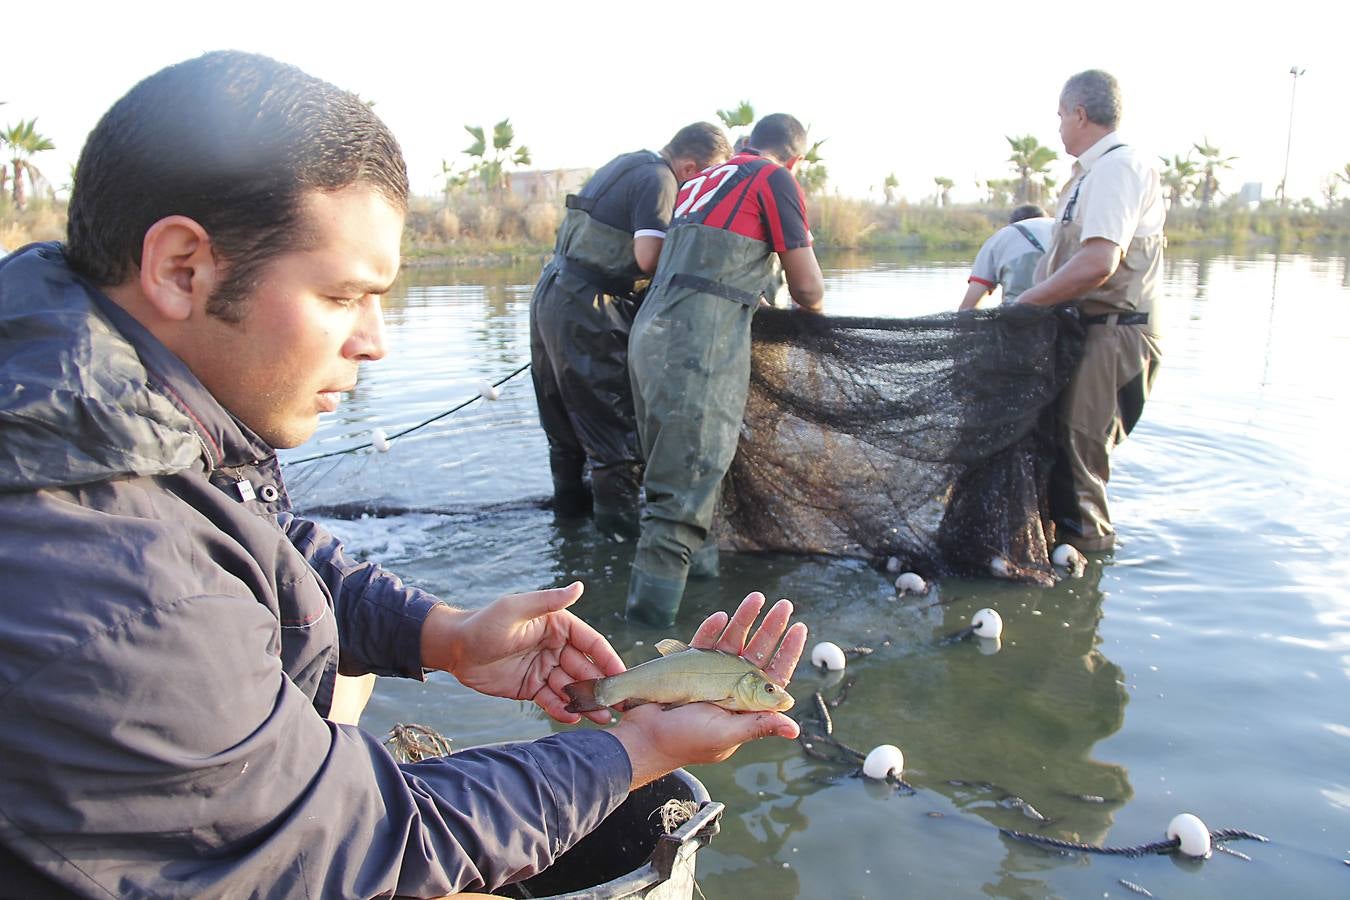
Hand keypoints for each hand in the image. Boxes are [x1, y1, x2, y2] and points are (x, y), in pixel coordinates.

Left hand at [421, 582, 624, 725]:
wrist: (453, 649)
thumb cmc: (484, 623)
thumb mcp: (516, 609)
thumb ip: (549, 601)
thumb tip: (579, 586)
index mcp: (558, 626)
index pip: (591, 643)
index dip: (608, 659)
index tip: (622, 676)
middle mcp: (555, 648)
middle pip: (585, 669)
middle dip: (601, 687)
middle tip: (617, 706)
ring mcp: (544, 669)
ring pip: (571, 688)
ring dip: (587, 702)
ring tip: (601, 719)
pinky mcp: (531, 688)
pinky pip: (551, 700)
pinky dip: (562, 710)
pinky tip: (573, 719)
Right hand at [610, 592, 806, 787]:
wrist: (644, 736)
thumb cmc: (686, 741)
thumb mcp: (727, 734)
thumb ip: (758, 725)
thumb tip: (794, 729)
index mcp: (746, 702)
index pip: (775, 674)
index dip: (788, 652)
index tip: (799, 628)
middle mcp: (732, 685)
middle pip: (757, 651)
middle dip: (771, 627)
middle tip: (784, 605)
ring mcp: (711, 673)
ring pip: (733, 640)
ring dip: (744, 619)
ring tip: (755, 598)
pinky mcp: (690, 665)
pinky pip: (703, 642)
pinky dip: (711, 629)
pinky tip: (720, 617)